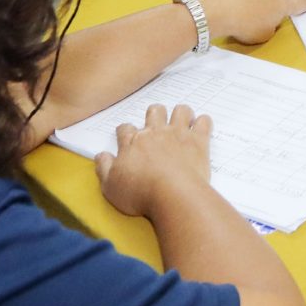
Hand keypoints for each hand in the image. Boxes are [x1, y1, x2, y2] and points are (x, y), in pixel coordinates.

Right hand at [94, 104, 213, 218]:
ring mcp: (178, 134)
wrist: (172, 195)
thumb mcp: (110, 186)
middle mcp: (155, 133)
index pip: (125, 128)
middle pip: (154, 111)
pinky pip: (204, 122)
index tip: (126, 138)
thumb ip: (104, 168)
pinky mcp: (198, 142)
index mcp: (132, 142)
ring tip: (182, 124)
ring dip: (181, 114)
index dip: (125, 132)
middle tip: (157, 127)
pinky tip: (202, 130)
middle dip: (155, 115)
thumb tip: (100, 156)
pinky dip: (204, 123)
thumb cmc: (140, 193)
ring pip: (181, 110)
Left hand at [198, 0, 305, 44]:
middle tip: (255, 21)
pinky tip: (228, 6)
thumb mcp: (264, 35)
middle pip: (274, 0)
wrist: (220, 10)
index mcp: (281, 6)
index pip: (301, 4)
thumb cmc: (246, 26)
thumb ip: (270, 26)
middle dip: (268, 8)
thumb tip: (266, 20)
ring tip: (238, 15)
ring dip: (251, 3)